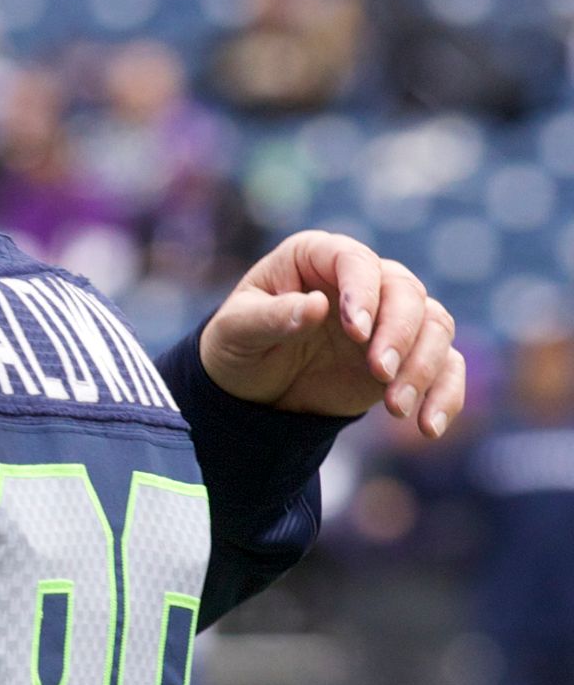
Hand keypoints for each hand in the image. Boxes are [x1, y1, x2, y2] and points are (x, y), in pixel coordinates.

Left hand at [200, 230, 463, 436]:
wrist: (252, 388)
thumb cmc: (239, 344)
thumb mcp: (238, 330)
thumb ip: (272, 317)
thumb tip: (314, 306)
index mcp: (317, 258)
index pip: (354, 261)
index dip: (363, 292)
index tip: (357, 331)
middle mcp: (362, 281)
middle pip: (406, 292)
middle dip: (400, 333)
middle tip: (378, 373)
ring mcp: (390, 318)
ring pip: (435, 325)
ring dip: (424, 367)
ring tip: (395, 408)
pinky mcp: (407, 357)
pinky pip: (446, 366)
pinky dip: (445, 394)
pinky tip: (428, 427)